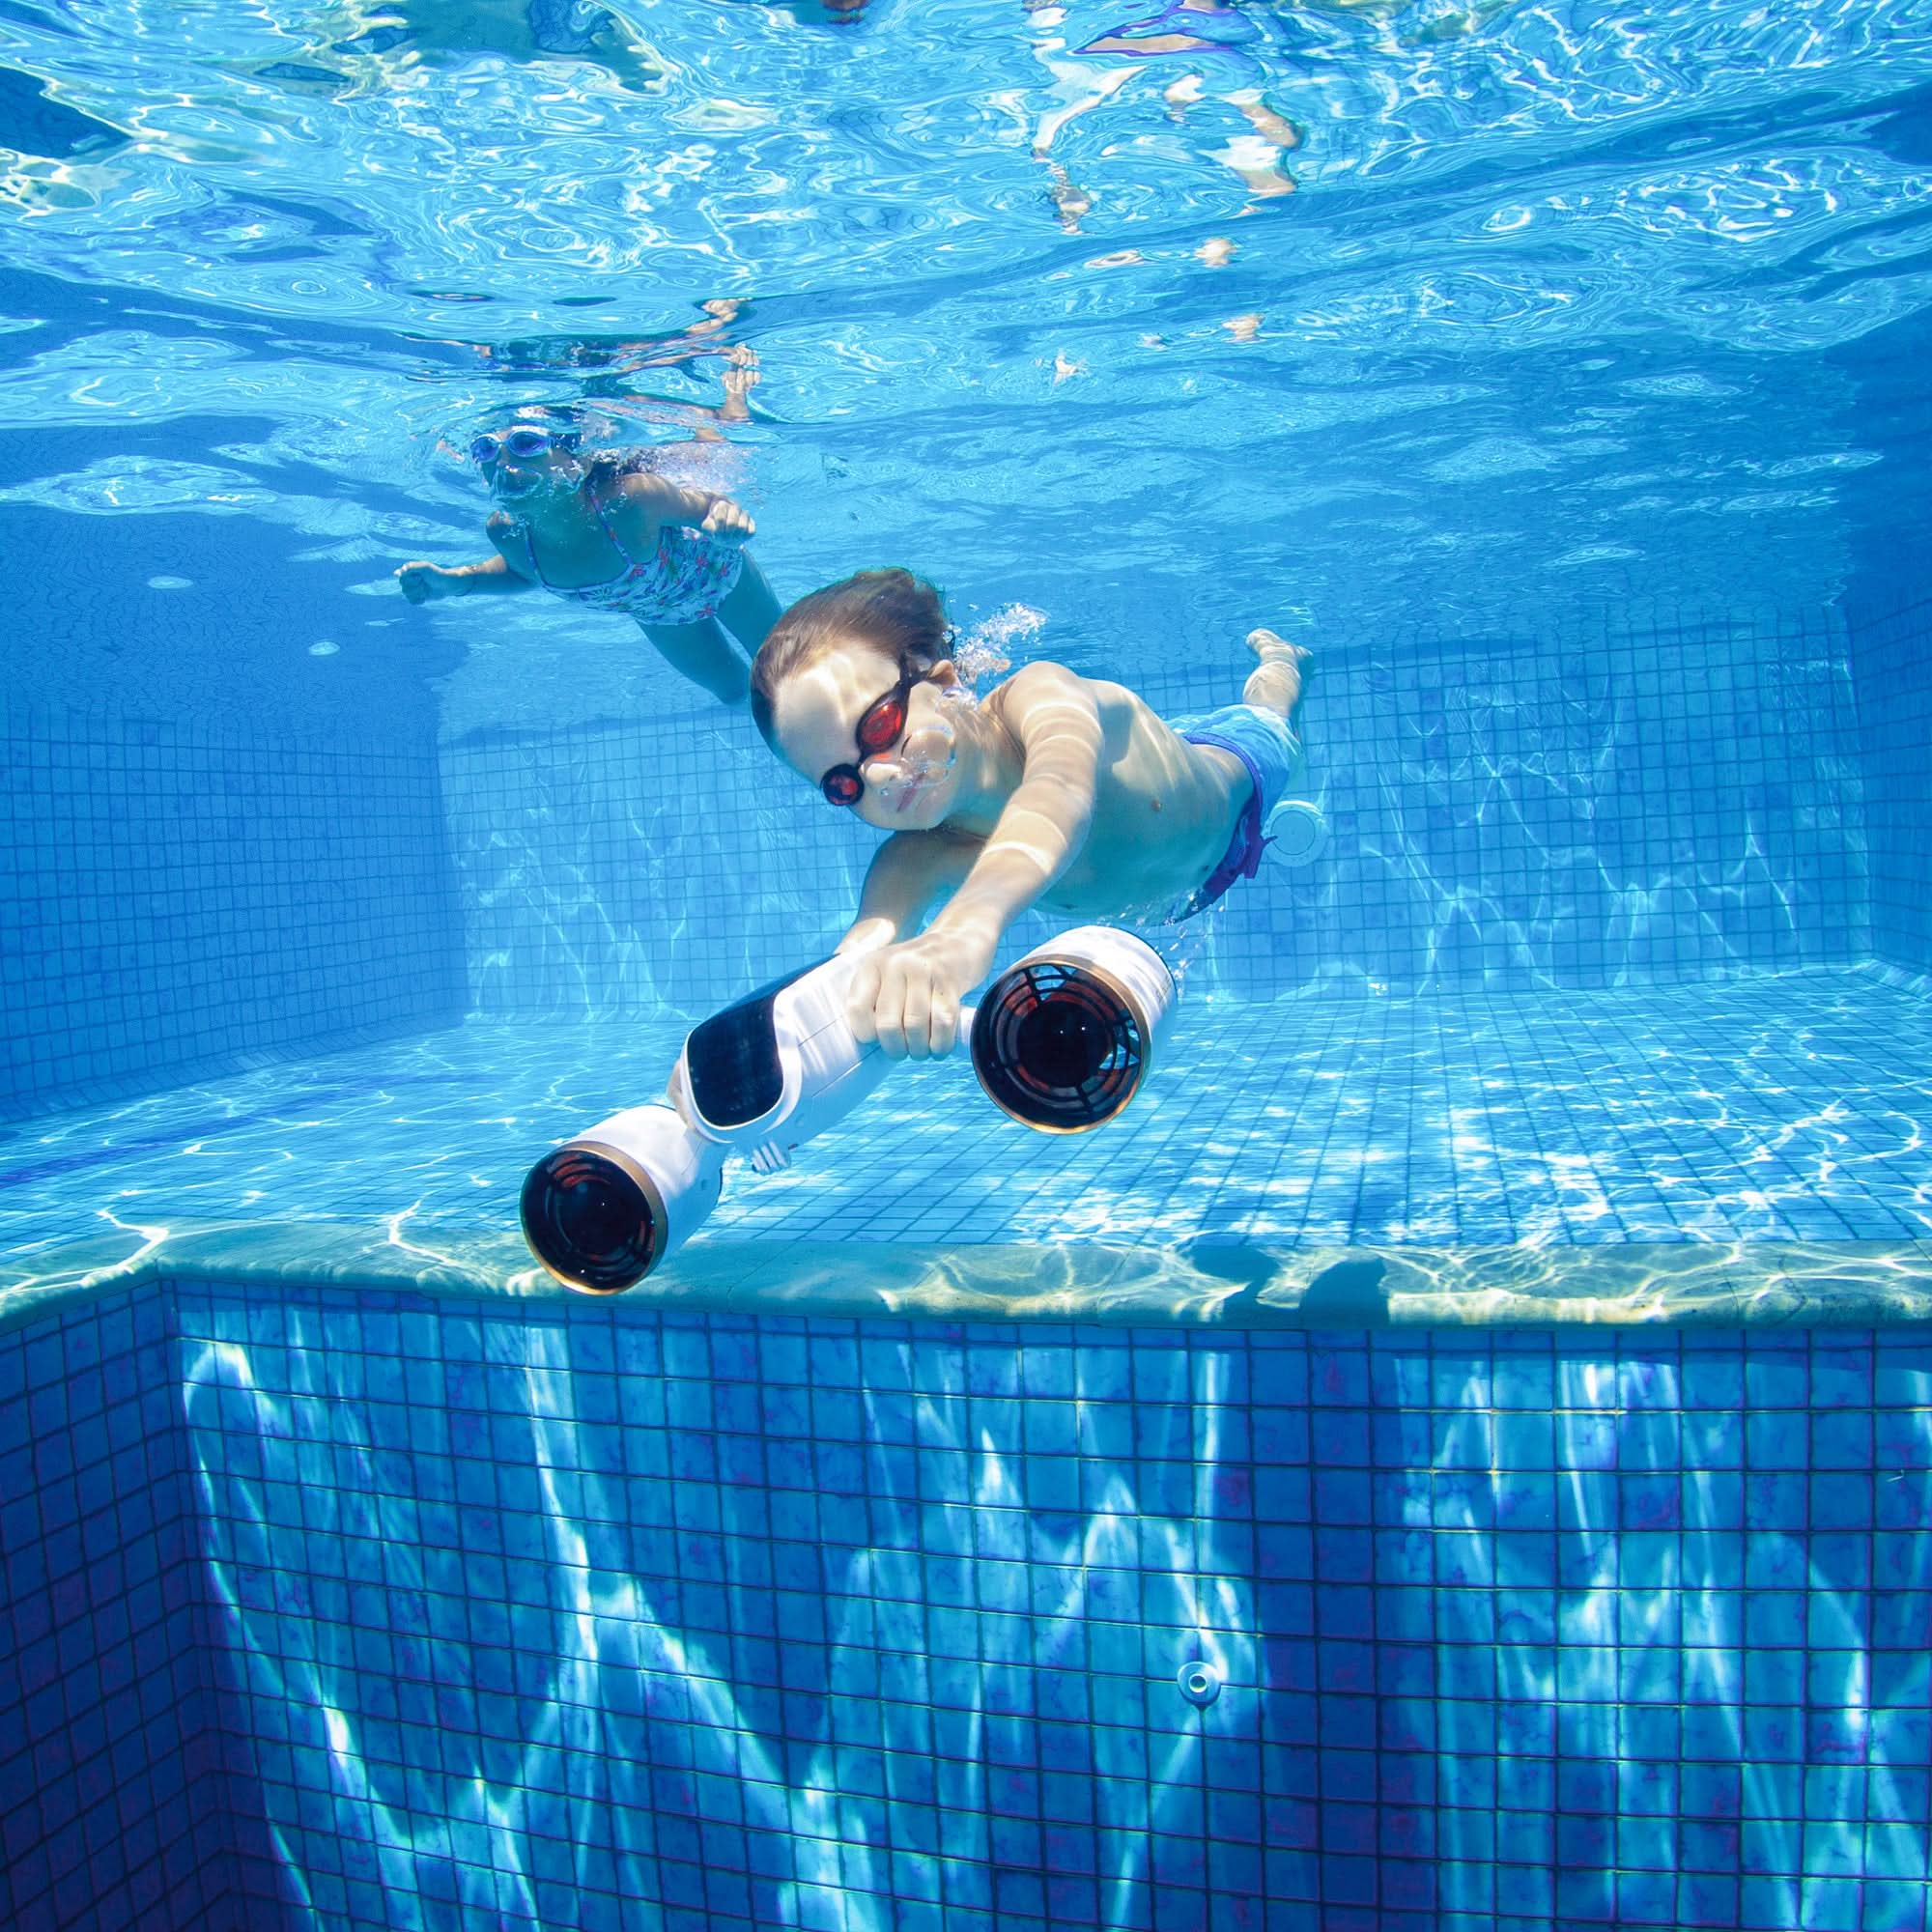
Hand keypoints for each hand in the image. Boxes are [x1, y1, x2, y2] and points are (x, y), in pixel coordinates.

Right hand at [395, 561, 454, 603]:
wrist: (446, 584)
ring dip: (419, 593)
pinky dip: (419, 600)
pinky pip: (412, 601)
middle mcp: (408, 580)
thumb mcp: (424, 567)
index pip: (401, 579)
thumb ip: (410, 567)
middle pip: (404, 588)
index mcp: (408, 572)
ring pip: (407, 595)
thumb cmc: (436, 573)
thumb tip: (396, 573)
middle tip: (425, 583)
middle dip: (417, 587)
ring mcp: (412, 589)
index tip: (421, 578)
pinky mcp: (416, 597)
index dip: (411, 580)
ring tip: (426, 589)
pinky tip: (425, 596)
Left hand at [700, 497, 755, 545]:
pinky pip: (751, 532)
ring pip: (741, 527)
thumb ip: (708, 526)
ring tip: (729, 539)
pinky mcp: (751, 524)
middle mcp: (735, 507)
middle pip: (731, 524)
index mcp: (722, 504)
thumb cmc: (713, 528)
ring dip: (734, 536)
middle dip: (725, 535)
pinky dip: (744, 537)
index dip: (717, 529)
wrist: (722, 531)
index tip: (714, 534)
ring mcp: (745, 515)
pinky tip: (737, 538)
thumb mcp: (706, 526)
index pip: (720, 518)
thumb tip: (710, 531)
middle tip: (721, 538)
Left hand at [845, 930, 991, 1060]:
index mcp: (873, 964)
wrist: (959, 939)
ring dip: (920, 1049)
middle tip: (905, 1051)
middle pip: (888, 1024)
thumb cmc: (918, 969)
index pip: (857, 1009)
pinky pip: (943, 1022)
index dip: (867, 1034)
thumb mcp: (888, 972)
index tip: (879, 1039)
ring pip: (915, 1026)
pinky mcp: (950, 981)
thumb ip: (874, 999)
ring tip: (923, 1050)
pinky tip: (940, 1047)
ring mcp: (924, 971)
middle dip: (897, 1048)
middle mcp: (896, 964)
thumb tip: (868, 1044)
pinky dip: (941, 1043)